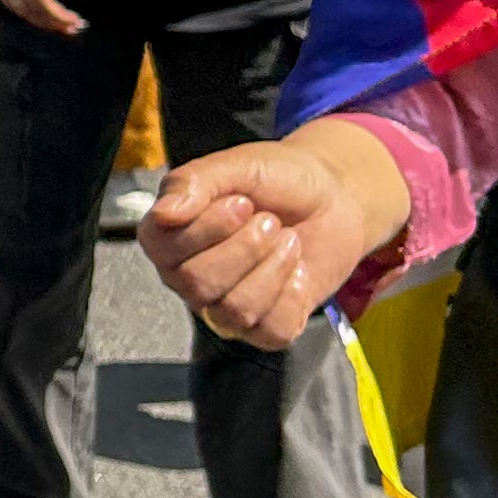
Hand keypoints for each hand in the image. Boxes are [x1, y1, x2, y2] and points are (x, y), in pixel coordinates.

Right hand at [0, 0, 90, 34]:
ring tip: (54, 20)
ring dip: (36, 18)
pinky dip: (21, 8)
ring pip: (17, 9)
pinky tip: (31, 5)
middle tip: (72, 28)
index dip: (62, 18)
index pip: (46, 7)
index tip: (79, 22)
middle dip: (52, 23)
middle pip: (31, 13)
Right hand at [142, 136, 385, 349]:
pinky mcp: (265, 327)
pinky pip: (271, 331)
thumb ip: (193, 182)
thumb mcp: (235, 165)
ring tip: (287, 240)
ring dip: (273, 268)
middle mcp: (190, 276)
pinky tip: (297, 271)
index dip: (207, 229)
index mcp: (171, 235)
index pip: (163, 249)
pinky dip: (293, 297)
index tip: (241, 202)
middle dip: (246, 248)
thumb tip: (163, 213)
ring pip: (235, 311)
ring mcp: (225, 306)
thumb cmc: (279, 179)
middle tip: (269, 221)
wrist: (334, 196)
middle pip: (198, 284)